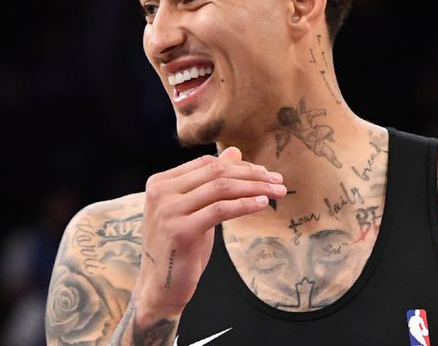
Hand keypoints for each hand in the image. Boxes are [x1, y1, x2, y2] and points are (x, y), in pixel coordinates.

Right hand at [132, 147, 285, 323]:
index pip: (207, 164)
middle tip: (278, 180)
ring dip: (254, 188)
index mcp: (160, 182)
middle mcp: (160, 192)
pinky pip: (221, 210)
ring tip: (277, 192)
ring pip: (221, 189)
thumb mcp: (196, 208)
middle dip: (252, 175)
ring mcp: (168, 211)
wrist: (160, 287)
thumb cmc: (180, 246)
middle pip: (216, 174)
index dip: (239, 166)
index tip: (265, 172)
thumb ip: (211, 180)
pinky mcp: (181, 231)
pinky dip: (245, 204)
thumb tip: (234, 152)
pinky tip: (262, 203)